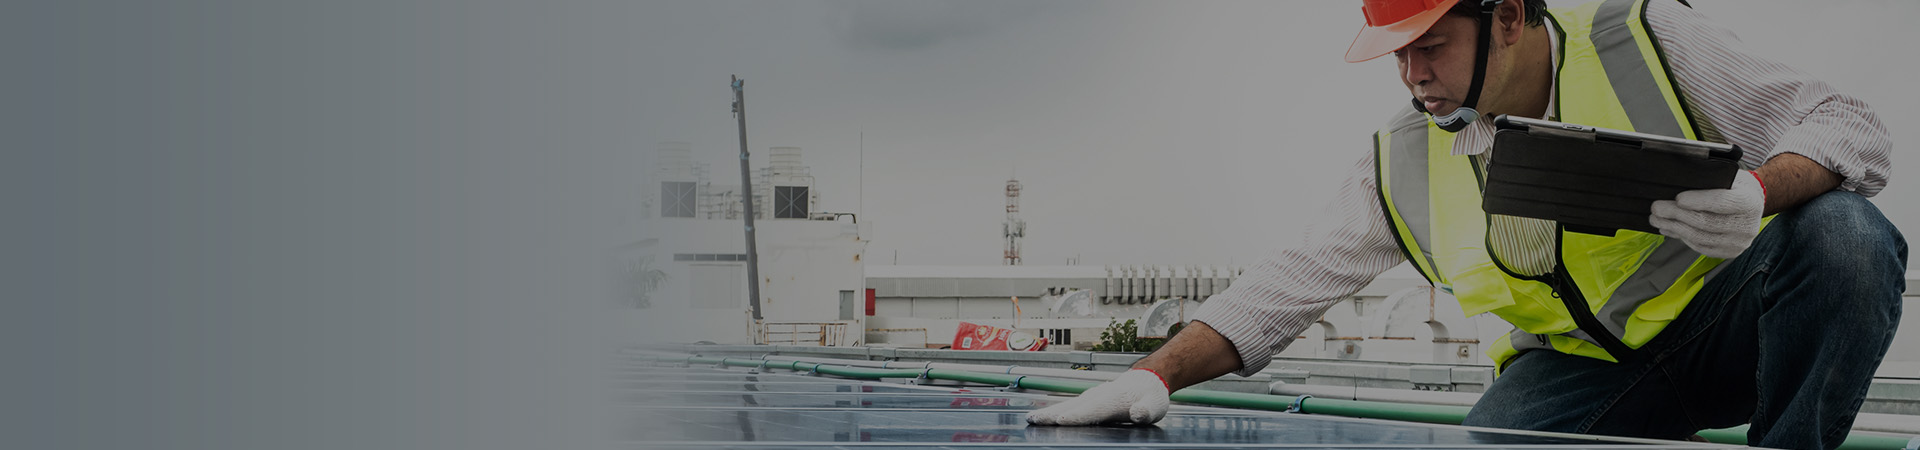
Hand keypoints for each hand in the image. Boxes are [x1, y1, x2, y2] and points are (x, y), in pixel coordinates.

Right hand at [1024, 369, 1169, 425]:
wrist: (1148, 379)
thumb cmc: (1151, 395)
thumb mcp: (1154, 406)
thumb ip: (1146, 411)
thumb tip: (1138, 413)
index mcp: (1112, 399)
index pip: (1091, 410)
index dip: (1076, 416)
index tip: (1061, 421)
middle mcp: (1098, 396)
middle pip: (1071, 406)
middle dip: (1052, 414)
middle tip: (1032, 420)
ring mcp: (1092, 397)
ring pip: (1067, 405)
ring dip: (1049, 412)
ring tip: (1033, 418)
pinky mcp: (1090, 399)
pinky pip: (1071, 406)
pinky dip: (1057, 411)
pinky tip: (1048, 417)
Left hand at [1650, 171, 1765, 258]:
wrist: (1752, 204)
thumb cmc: (1735, 187)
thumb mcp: (1728, 177)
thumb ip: (1709, 181)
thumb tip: (1677, 184)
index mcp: (1749, 202)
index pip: (1722, 202)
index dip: (1699, 201)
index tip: (1678, 198)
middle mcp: (1747, 225)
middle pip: (1706, 222)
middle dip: (1677, 215)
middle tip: (1657, 208)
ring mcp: (1739, 242)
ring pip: (1700, 237)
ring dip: (1673, 228)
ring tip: (1657, 219)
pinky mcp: (1729, 252)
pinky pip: (1700, 247)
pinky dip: (1682, 238)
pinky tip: (1669, 229)